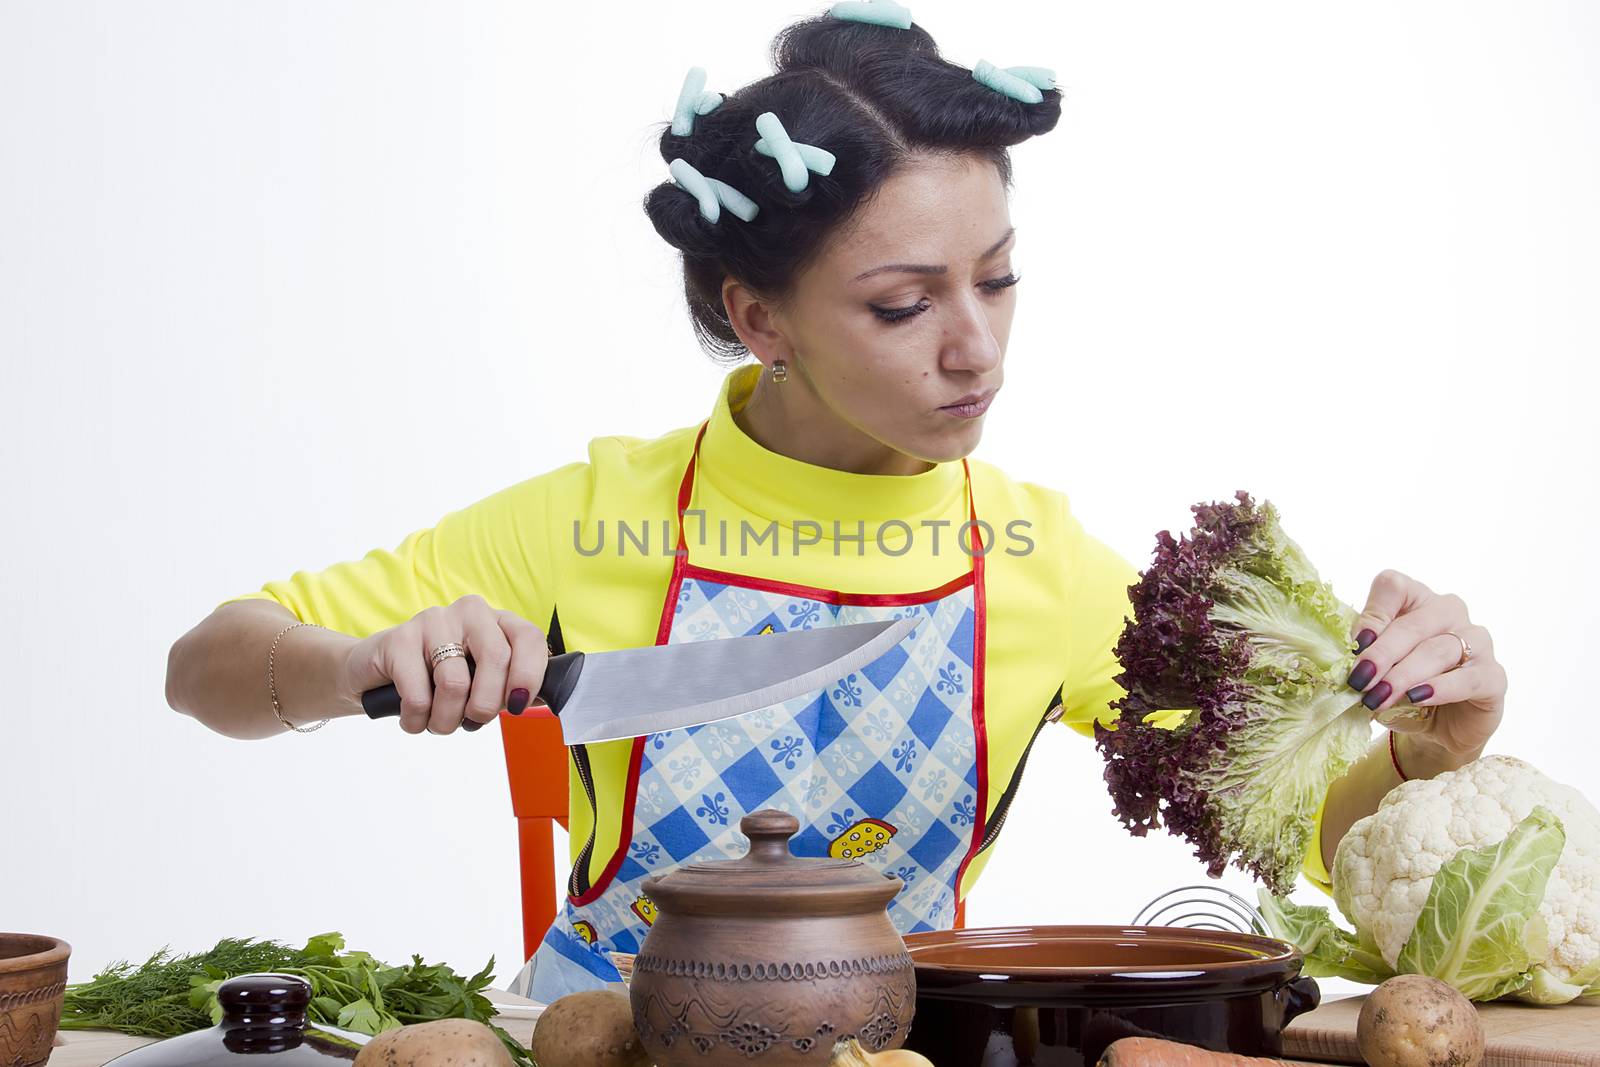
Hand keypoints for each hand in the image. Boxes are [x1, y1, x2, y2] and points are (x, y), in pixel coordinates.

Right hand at [337, 594, 550, 734]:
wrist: (375, 672)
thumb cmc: (438, 679)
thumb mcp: (479, 678)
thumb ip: (510, 686)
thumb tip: (543, 702)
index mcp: (496, 621)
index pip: (528, 638)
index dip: (529, 676)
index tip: (516, 707)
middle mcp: (469, 613)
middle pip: (496, 660)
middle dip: (485, 705)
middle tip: (472, 720)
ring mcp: (433, 621)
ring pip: (455, 683)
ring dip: (446, 720)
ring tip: (438, 722)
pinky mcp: (399, 639)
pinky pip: (418, 695)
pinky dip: (417, 720)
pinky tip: (412, 717)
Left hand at [1345, 569, 1506, 774]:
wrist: (1436, 730)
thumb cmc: (1401, 691)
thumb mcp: (1377, 672)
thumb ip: (1364, 660)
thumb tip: (1342, 663)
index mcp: (1415, 600)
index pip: (1394, 586)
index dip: (1373, 612)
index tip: (1356, 643)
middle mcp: (1449, 613)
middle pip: (1414, 624)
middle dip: (1382, 653)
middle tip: (1359, 679)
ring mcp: (1477, 642)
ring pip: (1438, 651)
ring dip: (1404, 675)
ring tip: (1378, 697)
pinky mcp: (1493, 676)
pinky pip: (1468, 678)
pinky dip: (1440, 688)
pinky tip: (1418, 697)